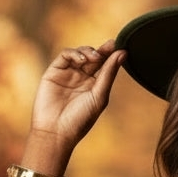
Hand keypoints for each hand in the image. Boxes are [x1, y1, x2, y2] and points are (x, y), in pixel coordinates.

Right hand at [19, 40, 125, 174]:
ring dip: (89, 51)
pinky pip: (65, 55)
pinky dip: (74, 54)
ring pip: (80, 53)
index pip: (104, 66)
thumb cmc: (80, 119)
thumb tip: (123, 53)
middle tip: (110, 45)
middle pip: (93, 57)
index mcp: (94, 86)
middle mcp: (81, 79)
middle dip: (102, 50)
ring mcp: (68, 74)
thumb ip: (109, 74)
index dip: (111, 55)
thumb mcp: (99, 96)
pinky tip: (82, 61)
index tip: (119, 46)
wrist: (56, 131)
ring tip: (95, 58)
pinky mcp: (54, 71)